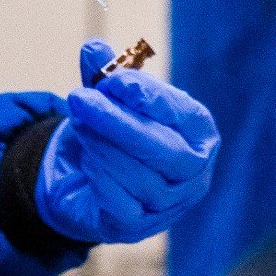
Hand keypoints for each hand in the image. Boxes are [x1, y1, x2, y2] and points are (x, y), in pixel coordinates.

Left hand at [35, 41, 219, 244]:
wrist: (85, 177)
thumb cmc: (112, 130)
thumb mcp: (108, 96)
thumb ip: (103, 73)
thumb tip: (94, 48)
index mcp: (197, 133)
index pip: (183, 115)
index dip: (150, 96)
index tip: (114, 80)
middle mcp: (192, 173)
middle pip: (163, 150)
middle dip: (118, 122)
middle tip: (79, 98)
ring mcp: (168, 205)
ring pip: (139, 176)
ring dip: (101, 144)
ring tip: (77, 121)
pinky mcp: (136, 226)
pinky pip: (118, 201)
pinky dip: (98, 173)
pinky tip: (85, 155)